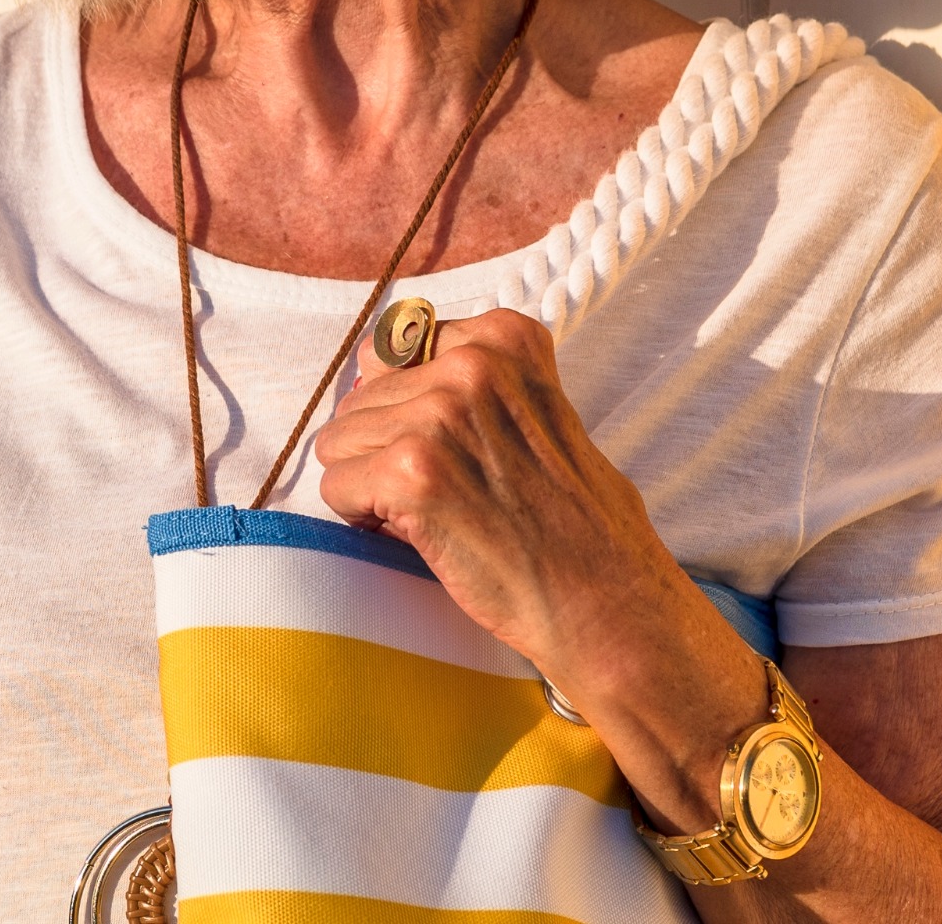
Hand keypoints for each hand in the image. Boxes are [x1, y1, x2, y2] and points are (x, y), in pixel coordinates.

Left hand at [312, 308, 764, 828]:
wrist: (606, 602)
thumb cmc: (571, 520)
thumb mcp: (534, 411)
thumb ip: (467, 381)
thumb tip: (366, 367)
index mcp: (504, 339)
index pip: (388, 353)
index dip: (404, 410)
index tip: (450, 450)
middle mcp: (470, 364)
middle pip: (359, 399)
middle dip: (385, 450)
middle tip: (449, 493)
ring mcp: (439, 415)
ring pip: (339, 444)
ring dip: (372, 485)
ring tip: (439, 513)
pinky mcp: (411, 473)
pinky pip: (335, 488)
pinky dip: (362, 519)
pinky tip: (420, 534)